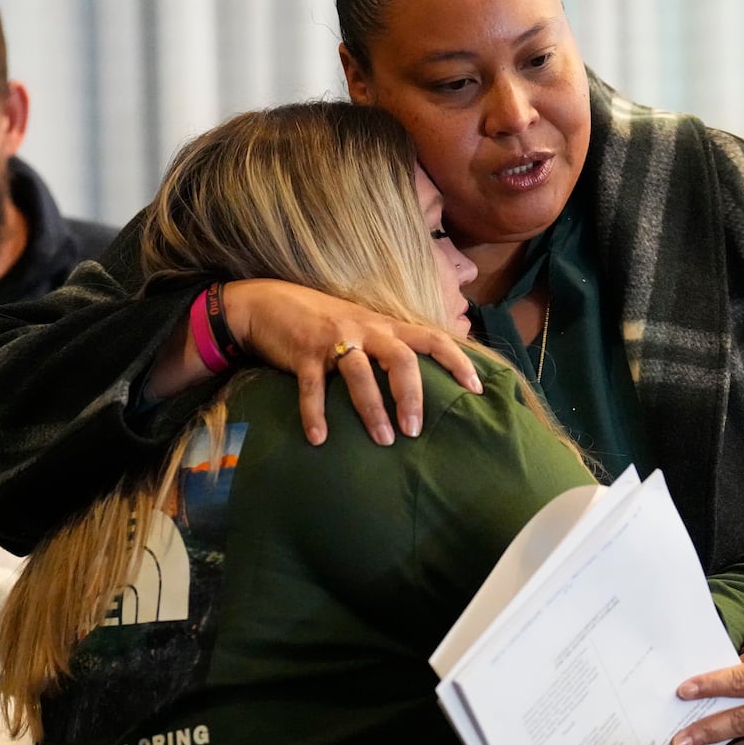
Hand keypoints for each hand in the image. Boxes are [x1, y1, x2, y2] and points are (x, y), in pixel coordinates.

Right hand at [223, 279, 480, 445]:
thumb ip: (387, 347)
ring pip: (360, 374)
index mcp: (384, 326)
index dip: (457, 361)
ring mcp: (334, 339)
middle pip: (401, 359)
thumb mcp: (362, 327)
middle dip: (412, 396)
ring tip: (383, 440)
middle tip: (415, 431)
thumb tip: (419, 382)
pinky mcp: (303, 352)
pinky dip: (315, 414)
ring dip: (372, 409)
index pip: (432, 338)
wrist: (268, 303)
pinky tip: (319, 439)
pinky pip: (312, 387)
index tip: (476, 389)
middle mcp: (365, 329)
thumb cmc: (322, 322)